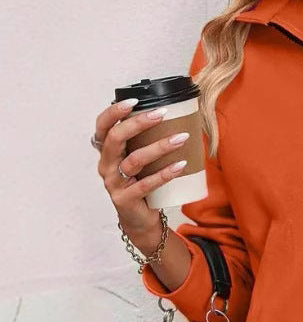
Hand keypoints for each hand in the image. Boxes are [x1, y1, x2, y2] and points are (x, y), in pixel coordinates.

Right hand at [93, 98, 190, 241]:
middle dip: (138, 123)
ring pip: (134, 160)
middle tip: (162, 114)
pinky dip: (165, 173)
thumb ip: (144, 143)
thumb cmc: (141, 185)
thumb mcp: (139, 162)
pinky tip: (180, 165)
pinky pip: (146, 184)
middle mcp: (106, 166)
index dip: (114, 112)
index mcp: (107, 153)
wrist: (139, 220)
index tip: (135, 101)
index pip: (102, 126)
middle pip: (115, 138)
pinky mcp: (125, 199)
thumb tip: (173, 118)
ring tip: (181, 138)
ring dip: (159, 147)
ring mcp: (114, 183)